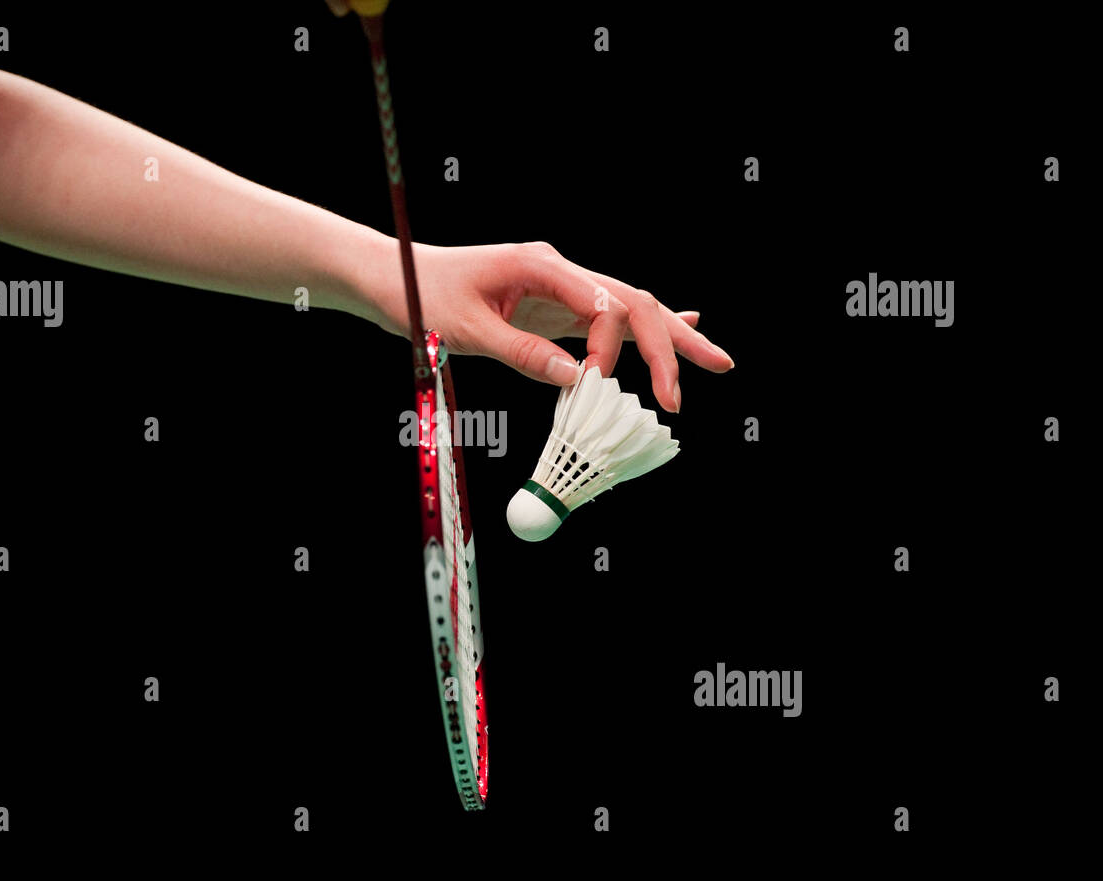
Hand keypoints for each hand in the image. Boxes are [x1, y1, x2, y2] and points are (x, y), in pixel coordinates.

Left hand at [362, 239, 733, 412]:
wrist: (394, 276)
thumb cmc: (422, 297)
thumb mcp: (468, 330)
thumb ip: (523, 354)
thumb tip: (578, 382)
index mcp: (541, 265)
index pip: (602, 304)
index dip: (609, 351)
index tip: (595, 389)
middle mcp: (559, 270)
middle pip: (632, 301)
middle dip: (669, 342)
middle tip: (701, 379)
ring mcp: (559, 286)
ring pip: (628, 309)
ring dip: (668, 338)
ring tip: (713, 361)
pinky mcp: (552, 305)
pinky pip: (606, 318)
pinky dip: (641, 330)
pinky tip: (681, 328)